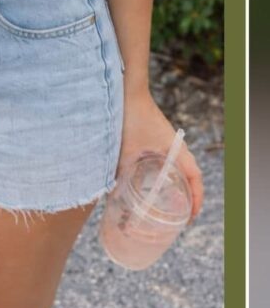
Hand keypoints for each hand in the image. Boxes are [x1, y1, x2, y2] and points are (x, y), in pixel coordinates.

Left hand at [117, 90, 203, 224]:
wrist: (127, 90)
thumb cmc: (130, 117)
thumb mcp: (125, 149)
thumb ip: (119, 171)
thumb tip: (111, 195)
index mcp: (176, 149)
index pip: (195, 177)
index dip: (197, 198)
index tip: (192, 217)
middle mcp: (175, 146)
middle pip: (190, 174)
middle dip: (189, 196)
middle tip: (181, 216)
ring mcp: (166, 141)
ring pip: (178, 167)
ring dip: (177, 184)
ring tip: (169, 203)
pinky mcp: (155, 137)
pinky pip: (166, 159)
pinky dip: (164, 172)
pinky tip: (151, 181)